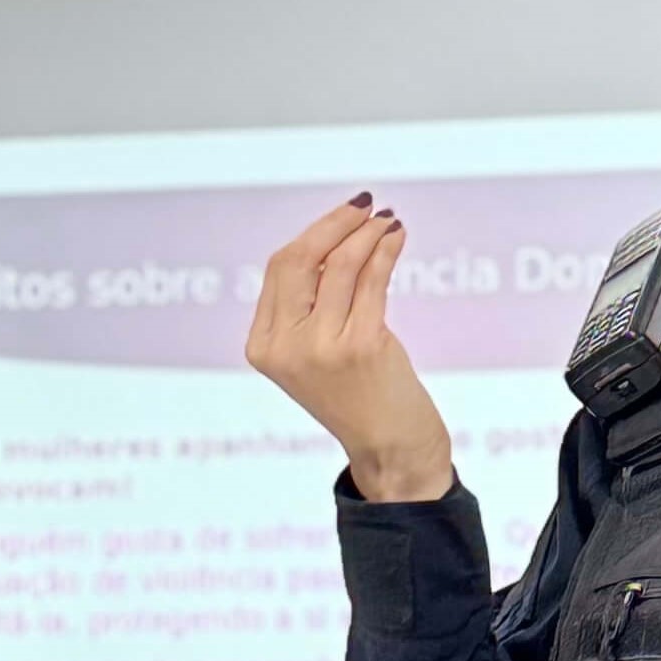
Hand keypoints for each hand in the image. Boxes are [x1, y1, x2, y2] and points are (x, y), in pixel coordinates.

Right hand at [244, 194, 454, 501]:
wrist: (391, 453)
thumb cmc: (362, 400)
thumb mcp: (318, 354)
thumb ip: (309, 308)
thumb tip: (334, 237)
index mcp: (264, 347)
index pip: (280, 270)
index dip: (312, 235)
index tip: (342, 217)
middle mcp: (285, 347)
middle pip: (300, 259)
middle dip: (335, 224)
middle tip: (365, 207)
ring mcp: (321, 348)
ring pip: (340, 265)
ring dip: (367, 234)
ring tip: (388, 222)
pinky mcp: (360, 347)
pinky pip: (372, 280)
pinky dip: (385, 251)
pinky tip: (396, 238)